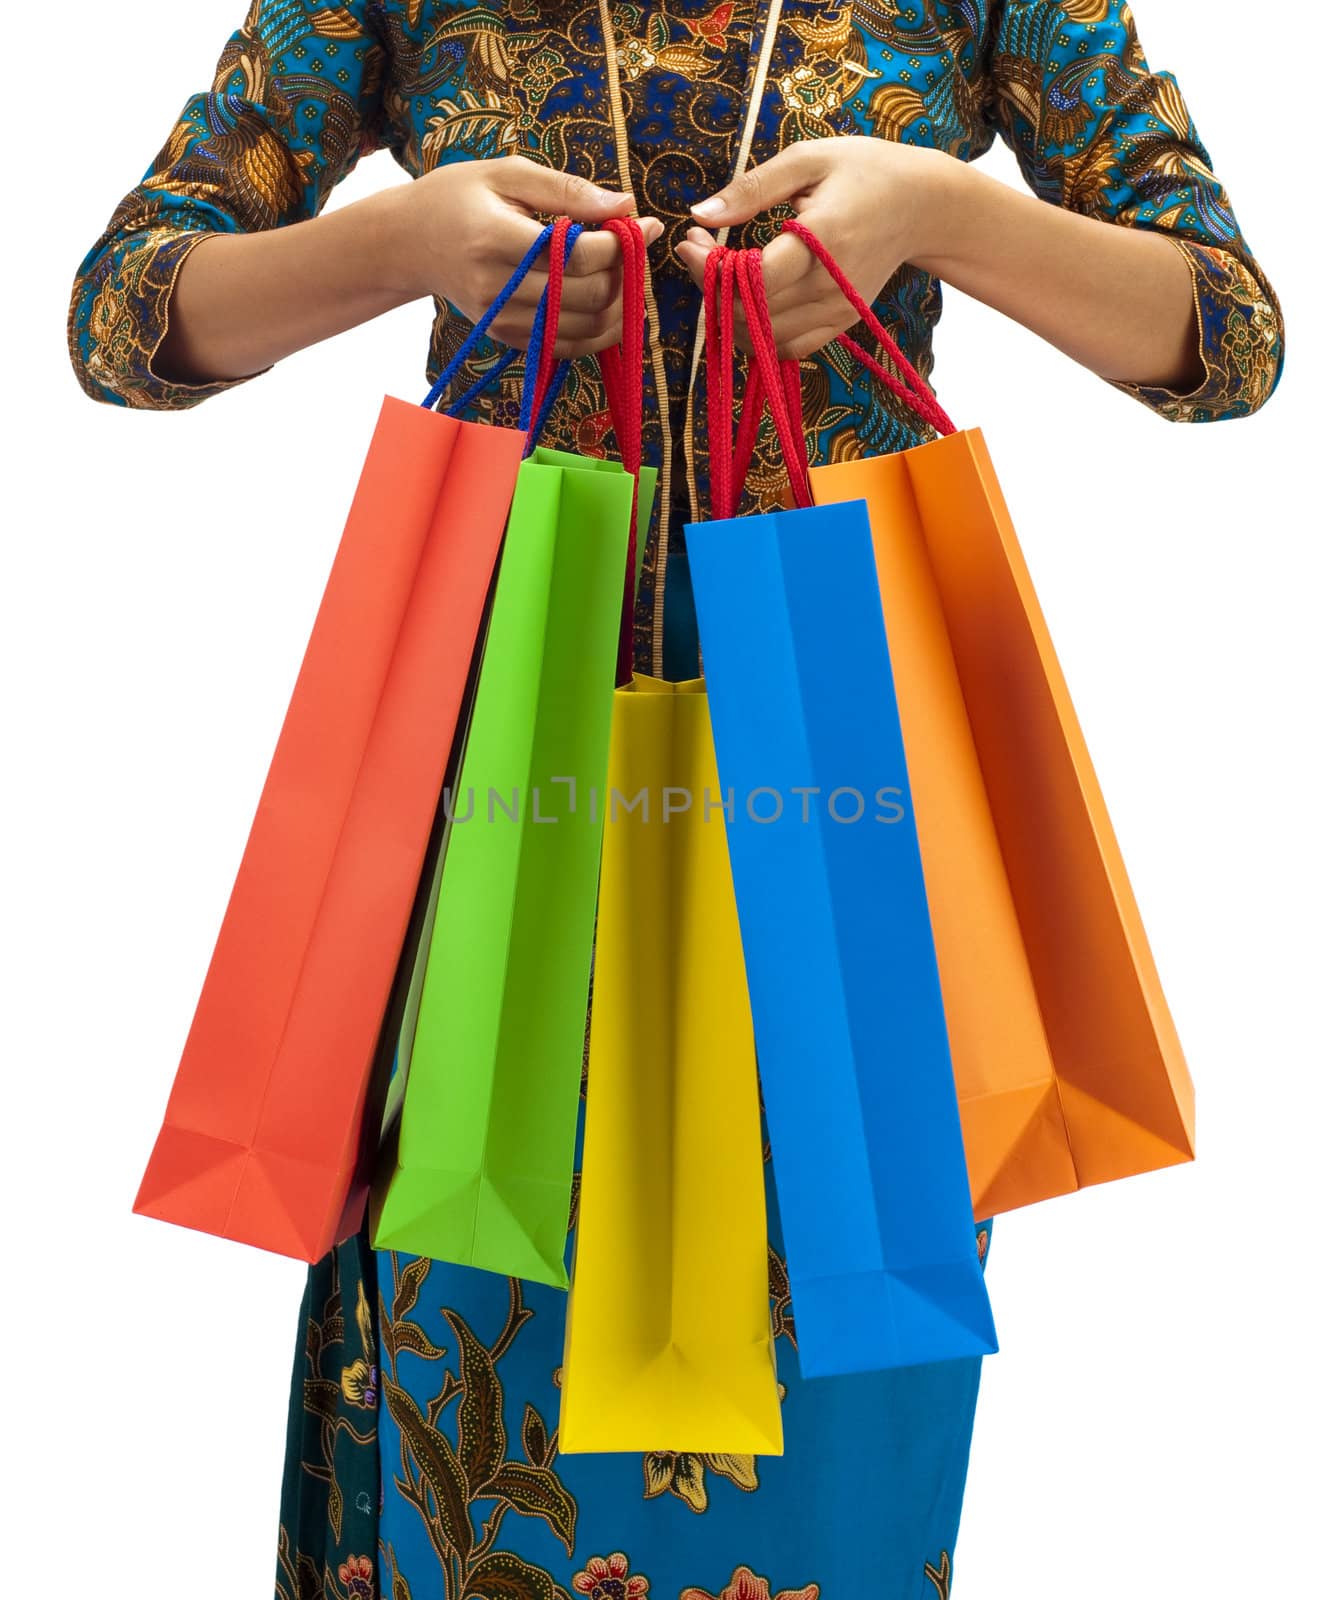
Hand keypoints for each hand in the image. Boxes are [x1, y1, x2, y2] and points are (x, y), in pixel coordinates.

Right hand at [396, 156, 663, 356]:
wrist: (409, 244)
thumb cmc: (458, 198)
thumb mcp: (507, 174)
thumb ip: (568, 190)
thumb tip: (625, 203)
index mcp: (495, 239)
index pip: (578, 254)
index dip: (621, 243)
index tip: (641, 224)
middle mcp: (497, 288)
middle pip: (588, 295)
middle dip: (626, 275)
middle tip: (636, 250)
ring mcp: (501, 320)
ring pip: (585, 328)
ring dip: (620, 306)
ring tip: (628, 275)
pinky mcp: (506, 338)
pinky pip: (567, 346)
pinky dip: (598, 330)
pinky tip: (608, 303)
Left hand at [675, 138, 958, 358]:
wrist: (921, 205)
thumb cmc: (864, 171)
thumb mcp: (808, 160)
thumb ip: (752, 188)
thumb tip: (701, 213)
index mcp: (823, 239)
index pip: (754, 279)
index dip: (710, 269)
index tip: (690, 240)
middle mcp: (831, 286)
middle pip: (751, 313)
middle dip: (710, 287)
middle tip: (698, 251)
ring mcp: (836, 311)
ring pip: (763, 338)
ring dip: (728, 314)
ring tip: (720, 275)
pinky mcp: (839, 323)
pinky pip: (786, 348)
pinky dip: (757, 334)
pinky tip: (746, 301)